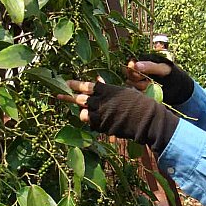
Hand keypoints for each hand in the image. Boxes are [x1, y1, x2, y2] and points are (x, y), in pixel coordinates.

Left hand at [57, 79, 179, 153]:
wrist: (146, 120)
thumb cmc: (138, 103)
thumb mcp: (123, 91)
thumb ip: (107, 88)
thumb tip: (97, 78)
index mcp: (107, 90)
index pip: (86, 86)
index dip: (75, 84)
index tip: (66, 83)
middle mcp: (101, 102)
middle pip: (80, 99)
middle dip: (69, 97)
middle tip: (59, 95)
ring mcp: (101, 115)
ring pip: (83, 114)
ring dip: (83, 112)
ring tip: (85, 111)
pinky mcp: (103, 127)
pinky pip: (92, 125)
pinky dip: (92, 122)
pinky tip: (98, 121)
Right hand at [125, 53, 193, 104]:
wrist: (177, 87)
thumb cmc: (171, 74)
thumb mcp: (163, 69)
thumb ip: (150, 67)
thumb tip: (135, 65)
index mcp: (143, 61)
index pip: (130, 65)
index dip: (132, 71)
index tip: (140, 76)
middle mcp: (139, 70)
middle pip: (129, 75)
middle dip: (138, 80)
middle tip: (149, 82)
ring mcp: (139, 79)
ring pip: (131, 84)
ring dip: (140, 87)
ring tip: (151, 86)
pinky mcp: (140, 88)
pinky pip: (135, 91)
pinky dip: (141, 92)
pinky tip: (149, 91)